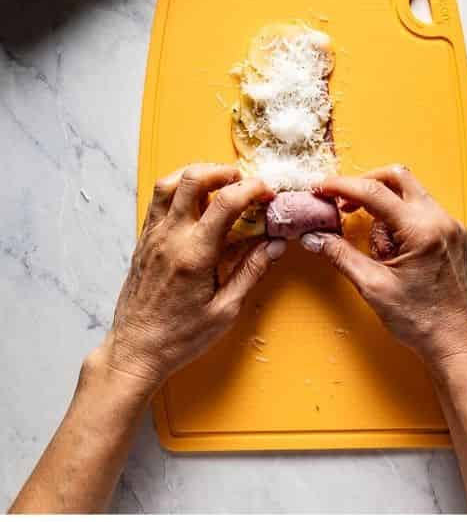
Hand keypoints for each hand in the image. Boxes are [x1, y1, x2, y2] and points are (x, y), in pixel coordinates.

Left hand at [103, 164, 282, 391]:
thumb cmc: (180, 337)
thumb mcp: (225, 310)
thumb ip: (250, 272)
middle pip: (192, 179)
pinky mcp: (143, 241)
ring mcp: (152, 237)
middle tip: (243, 181)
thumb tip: (274, 245)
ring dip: (196, 175)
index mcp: (194, 254)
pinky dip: (178, 191)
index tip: (266, 191)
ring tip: (219, 183)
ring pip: (168, 183)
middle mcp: (169, 238)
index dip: (251, 189)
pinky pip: (158, 202)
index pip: (225, 202)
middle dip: (222, 172)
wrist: (136, 349)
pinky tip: (195, 203)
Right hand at [301, 167, 466, 364]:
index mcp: (422, 231)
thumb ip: (341, 256)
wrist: (455, 342)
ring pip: (412, 194)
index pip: (374, 191)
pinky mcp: (455, 237)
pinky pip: (424, 212)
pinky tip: (393, 249)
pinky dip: (402, 220)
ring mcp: (452, 227)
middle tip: (345, 205)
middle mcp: (441, 221)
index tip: (322, 188)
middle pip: (398, 177)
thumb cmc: (420, 321)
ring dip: (385, 207)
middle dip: (366, 185)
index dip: (342, 186)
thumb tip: (314, 237)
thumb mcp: (373, 287)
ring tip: (376, 246)